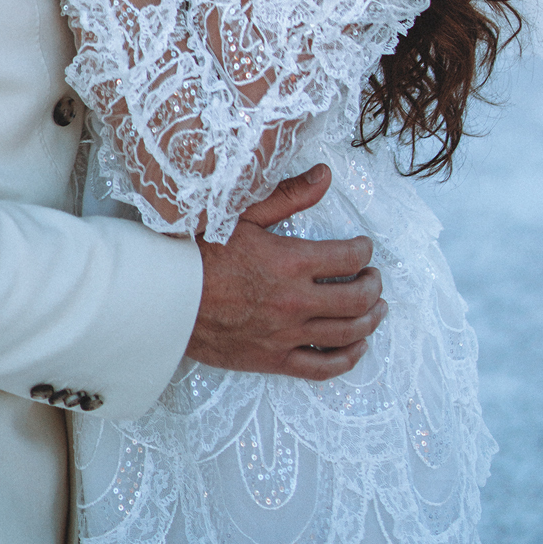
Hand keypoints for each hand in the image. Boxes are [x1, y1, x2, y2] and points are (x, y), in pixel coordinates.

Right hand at [188, 166, 385, 382]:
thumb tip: (324, 176)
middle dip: (373, 284)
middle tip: (374, 276)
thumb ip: (289, 196)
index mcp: (290, 261)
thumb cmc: (201, 252)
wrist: (167, 298)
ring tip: (375, 308)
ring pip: (347, 334)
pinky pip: (323, 368)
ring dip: (370, 320)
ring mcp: (287, 335)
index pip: (348, 258)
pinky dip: (348, 358)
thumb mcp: (243, 214)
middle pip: (356, 298)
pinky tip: (356, 347)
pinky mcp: (275, 360)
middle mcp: (295, 301)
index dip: (363, 250)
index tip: (363, 246)